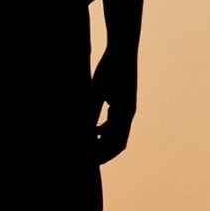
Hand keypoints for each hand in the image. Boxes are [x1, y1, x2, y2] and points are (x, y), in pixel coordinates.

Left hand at [91, 43, 139, 161]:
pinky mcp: (124, 100)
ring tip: (88, 146)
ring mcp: (128, 106)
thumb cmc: (109, 68)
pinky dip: (106, 130)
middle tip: (87, 158)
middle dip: (104, 152)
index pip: (117, 144)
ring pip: (118, 133)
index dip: (103, 155)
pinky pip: (117, 122)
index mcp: (124, 113)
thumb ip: (90, 112)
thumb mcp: (95, 91)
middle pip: (118, 142)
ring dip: (105, 141)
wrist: (122, 49)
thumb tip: (80, 132)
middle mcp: (128, 112)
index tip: (89, 161)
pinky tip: (93, 130)